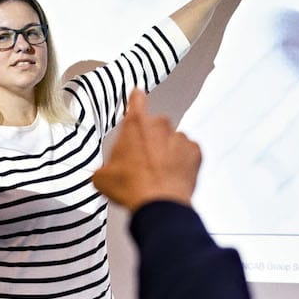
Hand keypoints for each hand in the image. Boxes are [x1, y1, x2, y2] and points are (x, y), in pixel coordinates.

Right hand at [94, 90, 201, 211]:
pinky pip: (188, 153)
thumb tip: (104, 173)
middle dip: (149, 141)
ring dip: (166, 152)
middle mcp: (160, 125)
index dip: (136, 97)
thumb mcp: (102, 177)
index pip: (136, 99)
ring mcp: (180, 137)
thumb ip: (105, 166)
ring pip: (172, 140)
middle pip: (154, 126)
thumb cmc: (132, 187)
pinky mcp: (195, 152)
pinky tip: (171, 176)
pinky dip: (182, 162)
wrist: (159, 204)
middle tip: (141, 163)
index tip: (137, 94)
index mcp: (135, 124)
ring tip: (157, 174)